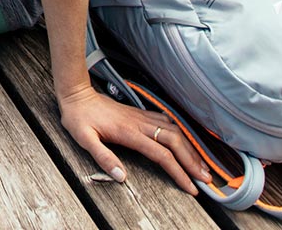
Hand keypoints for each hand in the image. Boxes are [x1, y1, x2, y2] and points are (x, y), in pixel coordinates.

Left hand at [57, 87, 213, 195]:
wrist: (76, 94)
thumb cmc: (78, 118)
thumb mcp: (84, 139)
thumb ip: (103, 157)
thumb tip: (121, 177)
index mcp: (129, 133)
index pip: (161, 155)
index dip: (178, 172)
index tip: (191, 186)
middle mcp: (140, 124)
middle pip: (175, 142)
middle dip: (193, 161)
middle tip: (205, 178)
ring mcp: (142, 117)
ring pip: (175, 131)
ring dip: (190, 148)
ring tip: (201, 164)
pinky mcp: (141, 113)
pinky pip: (167, 122)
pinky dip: (181, 133)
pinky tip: (186, 141)